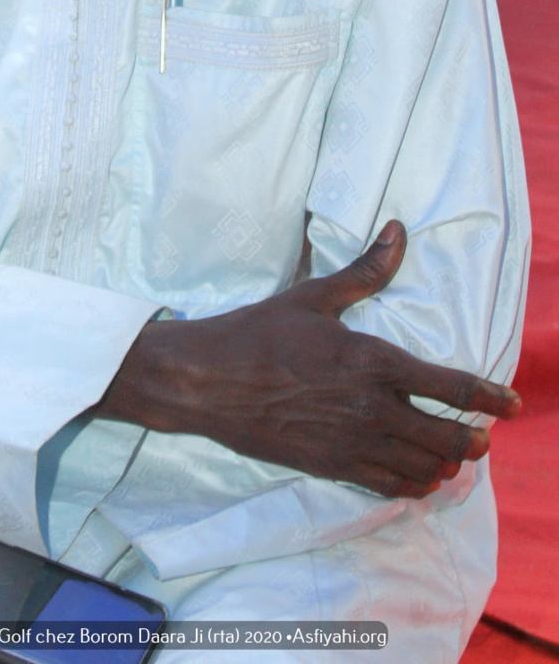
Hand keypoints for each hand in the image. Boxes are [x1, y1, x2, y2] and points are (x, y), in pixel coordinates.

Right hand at [97, 221, 519, 498]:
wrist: (207, 380)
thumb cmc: (258, 332)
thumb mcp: (314, 296)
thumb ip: (365, 271)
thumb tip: (398, 231)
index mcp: (373, 362)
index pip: (451, 387)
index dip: (489, 399)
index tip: (511, 406)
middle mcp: (371, 408)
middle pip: (446, 438)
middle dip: (472, 440)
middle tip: (481, 437)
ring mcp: (351, 444)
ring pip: (421, 468)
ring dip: (444, 465)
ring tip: (451, 459)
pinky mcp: (330, 467)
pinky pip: (388, 487)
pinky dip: (410, 485)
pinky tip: (413, 477)